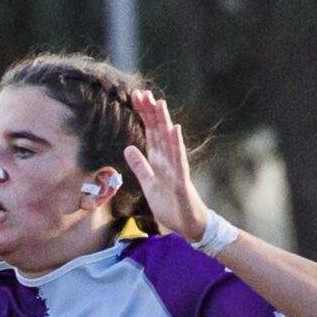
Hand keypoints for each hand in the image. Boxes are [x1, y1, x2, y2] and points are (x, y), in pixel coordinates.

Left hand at [124, 90, 209, 244]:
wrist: (187, 224)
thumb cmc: (170, 204)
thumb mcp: (148, 182)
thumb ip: (140, 165)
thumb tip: (128, 147)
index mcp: (159, 160)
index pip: (150, 132)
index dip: (143, 115)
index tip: (135, 98)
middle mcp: (168, 160)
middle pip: (159, 131)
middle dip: (151, 112)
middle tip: (143, 93)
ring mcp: (176, 168)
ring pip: (168, 140)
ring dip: (163, 122)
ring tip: (159, 103)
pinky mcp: (181, 179)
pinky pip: (179, 159)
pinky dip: (176, 144)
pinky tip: (174, 129)